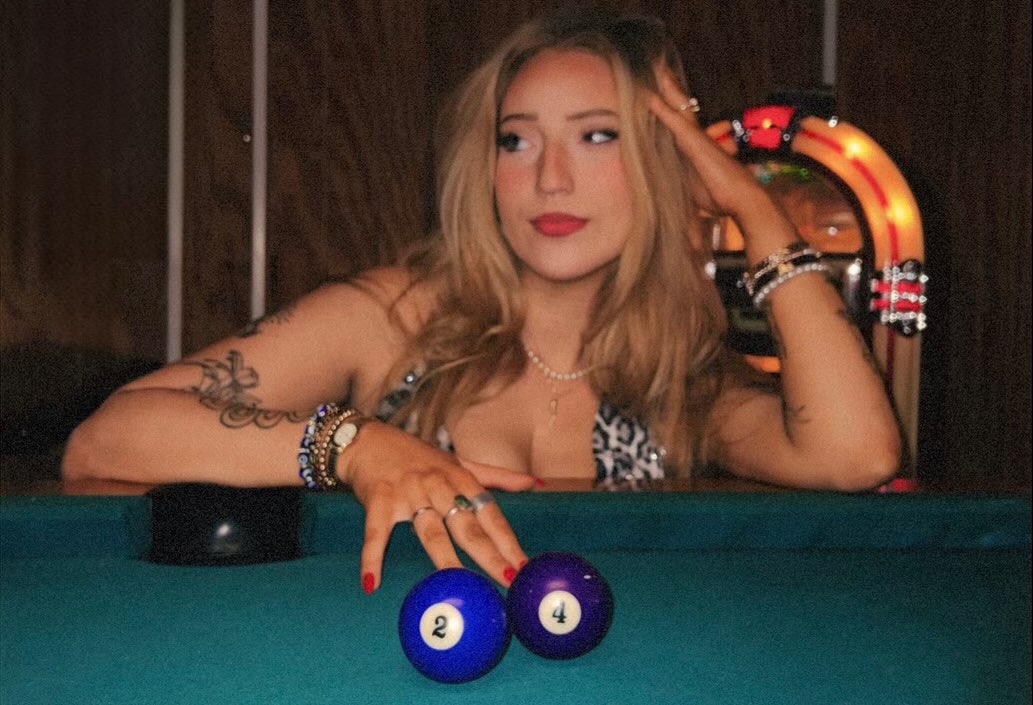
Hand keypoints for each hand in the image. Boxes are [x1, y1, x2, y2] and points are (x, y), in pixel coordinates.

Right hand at [340, 421, 533, 591]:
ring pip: (430, 531)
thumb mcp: (458, 462)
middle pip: (467, 526)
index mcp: (460, 478)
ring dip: (444, 560)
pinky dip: (372, 557)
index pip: (490, 513)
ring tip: (458, 586)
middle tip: (507, 580)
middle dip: (489, 555)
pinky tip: (372, 582)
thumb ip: (497, 476)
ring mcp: (409, 493)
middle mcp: (438, 485)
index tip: (523, 564)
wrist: (368, 440)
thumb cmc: (416, 455)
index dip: (508, 539)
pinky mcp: (380, 501)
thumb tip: (535, 482)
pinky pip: (377, 533)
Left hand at [648, 68, 768, 218]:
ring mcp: (697, 139)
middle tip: (660, 68)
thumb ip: (688, 184)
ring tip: (656, 67)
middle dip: (671, 89)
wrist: (744, 201)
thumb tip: (680, 192)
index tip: (661, 95)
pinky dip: (661, 108)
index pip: (682, 123)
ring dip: (667, 87)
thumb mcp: (698, 192)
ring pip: (678, 107)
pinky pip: (675, 122)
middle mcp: (698, 138)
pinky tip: (649, 96)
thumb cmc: (724, 199)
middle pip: (681, 107)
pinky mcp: (695, 144)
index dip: (672, 109)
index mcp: (698, 148)